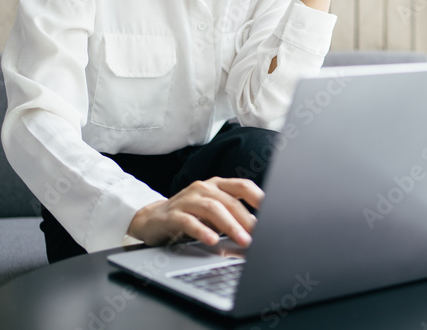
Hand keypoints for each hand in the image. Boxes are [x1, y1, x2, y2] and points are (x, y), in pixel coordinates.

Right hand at [127, 177, 263, 247]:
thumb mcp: (213, 213)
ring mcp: (187, 199)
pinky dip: (202, 231)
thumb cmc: (190, 216)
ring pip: (212, 209)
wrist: (152, 219)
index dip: (260, 198)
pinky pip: (188, 221)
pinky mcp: (171, 214)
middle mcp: (203, 188)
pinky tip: (212, 241)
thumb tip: (259, 230)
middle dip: (247, 219)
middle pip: (230, 201)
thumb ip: (233, 216)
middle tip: (260, 236)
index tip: (274, 213)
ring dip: (230, 226)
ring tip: (242, 240)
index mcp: (217, 185)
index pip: (243, 186)